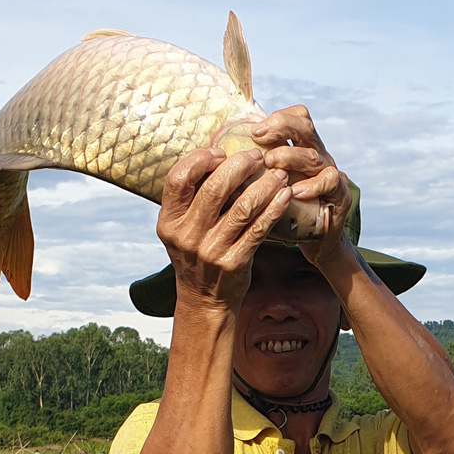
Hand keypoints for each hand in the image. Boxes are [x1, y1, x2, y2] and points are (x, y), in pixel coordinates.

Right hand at [157, 148, 292, 311]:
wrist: (204, 300)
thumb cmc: (197, 254)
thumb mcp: (181, 228)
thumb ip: (191, 199)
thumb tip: (218, 156)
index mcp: (169, 221)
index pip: (178, 179)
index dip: (199, 159)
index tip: (220, 153)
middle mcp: (187, 236)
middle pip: (213, 188)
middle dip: (238, 166)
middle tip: (256, 157)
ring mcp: (211, 250)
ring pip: (242, 207)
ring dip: (263, 185)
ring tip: (277, 173)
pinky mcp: (235, 261)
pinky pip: (259, 228)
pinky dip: (274, 208)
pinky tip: (284, 195)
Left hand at [244, 106, 351, 265]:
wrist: (318, 240)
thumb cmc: (285, 212)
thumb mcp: (267, 187)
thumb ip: (249, 171)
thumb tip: (211, 161)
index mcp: (299, 148)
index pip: (297, 117)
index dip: (278, 118)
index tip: (253, 130)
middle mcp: (316, 155)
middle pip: (305, 126)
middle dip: (281, 126)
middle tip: (258, 136)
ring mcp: (330, 173)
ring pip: (314, 154)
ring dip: (291, 156)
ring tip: (271, 162)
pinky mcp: (340, 195)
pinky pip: (330, 181)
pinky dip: (312, 185)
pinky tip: (295, 191)